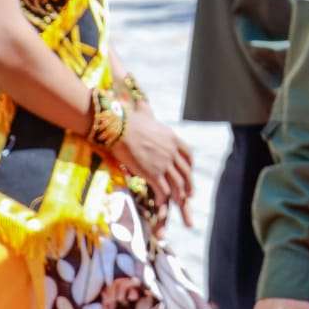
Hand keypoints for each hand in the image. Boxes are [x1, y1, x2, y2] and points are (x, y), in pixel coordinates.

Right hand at [111, 107, 193, 226]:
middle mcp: (172, 152)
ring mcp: (163, 163)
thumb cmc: (127, 120)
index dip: (189, 166)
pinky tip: (161, 206)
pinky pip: (162, 190)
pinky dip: (164, 200)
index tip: (189, 172)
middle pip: (186, 172)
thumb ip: (146, 111)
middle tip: (190, 196)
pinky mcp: (152, 173)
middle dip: (189, 185)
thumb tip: (141, 102)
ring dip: (180, 197)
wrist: (119, 128)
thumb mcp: (144, 113)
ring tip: (180, 205)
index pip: (188, 155)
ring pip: (177, 184)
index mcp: (173, 139)